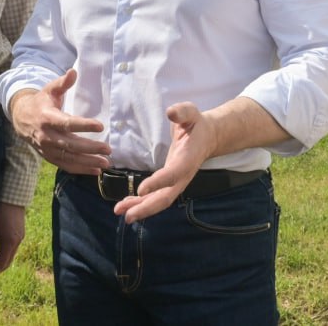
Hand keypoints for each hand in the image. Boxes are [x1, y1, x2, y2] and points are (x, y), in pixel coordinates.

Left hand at [0, 202, 25, 283]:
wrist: (13, 196)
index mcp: (10, 243)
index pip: (0, 265)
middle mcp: (17, 242)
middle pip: (7, 263)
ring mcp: (20, 237)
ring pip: (10, 256)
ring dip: (0, 264)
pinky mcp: (20, 232)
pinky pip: (12, 249)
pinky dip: (4, 255)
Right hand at [8, 69, 109, 173]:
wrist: (21, 118)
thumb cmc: (41, 102)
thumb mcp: (50, 89)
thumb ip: (62, 83)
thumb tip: (74, 72)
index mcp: (48, 117)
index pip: (67, 123)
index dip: (83, 125)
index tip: (100, 126)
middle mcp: (47, 135)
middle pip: (70, 144)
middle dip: (90, 148)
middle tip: (108, 149)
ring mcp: (48, 149)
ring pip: (69, 158)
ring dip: (88, 162)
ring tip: (106, 163)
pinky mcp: (50, 157)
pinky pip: (65, 165)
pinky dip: (80, 170)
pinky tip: (95, 170)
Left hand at [114, 102, 214, 222]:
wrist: (207, 136)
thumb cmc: (196, 123)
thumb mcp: (192, 113)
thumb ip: (182, 112)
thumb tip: (171, 112)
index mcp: (188, 158)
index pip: (173, 174)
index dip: (158, 183)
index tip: (140, 190)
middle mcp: (182, 175)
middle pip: (166, 197)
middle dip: (146, 207)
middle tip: (128, 216)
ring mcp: (176, 181)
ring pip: (159, 201)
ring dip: (140, 208)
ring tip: (120, 212)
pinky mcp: (169, 182)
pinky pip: (156, 197)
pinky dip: (141, 202)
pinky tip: (126, 205)